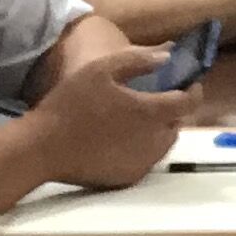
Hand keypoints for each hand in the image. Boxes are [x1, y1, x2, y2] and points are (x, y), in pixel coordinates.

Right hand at [23, 50, 189, 191]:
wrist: (42, 148)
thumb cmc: (70, 105)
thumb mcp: (100, 70)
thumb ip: (137, 60)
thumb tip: (167, 57)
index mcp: (150, 112)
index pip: (189, 102)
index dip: (193, 90)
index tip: (188, 82)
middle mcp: (154, 140)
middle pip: (177, 123)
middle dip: (173, 110)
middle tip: (155, 98)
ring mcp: (143, 162)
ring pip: (164, 144)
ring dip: (160, 130)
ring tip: (139, 118)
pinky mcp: (129, 178)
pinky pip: (148, 160)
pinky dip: (144, 148)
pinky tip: (124, 139)